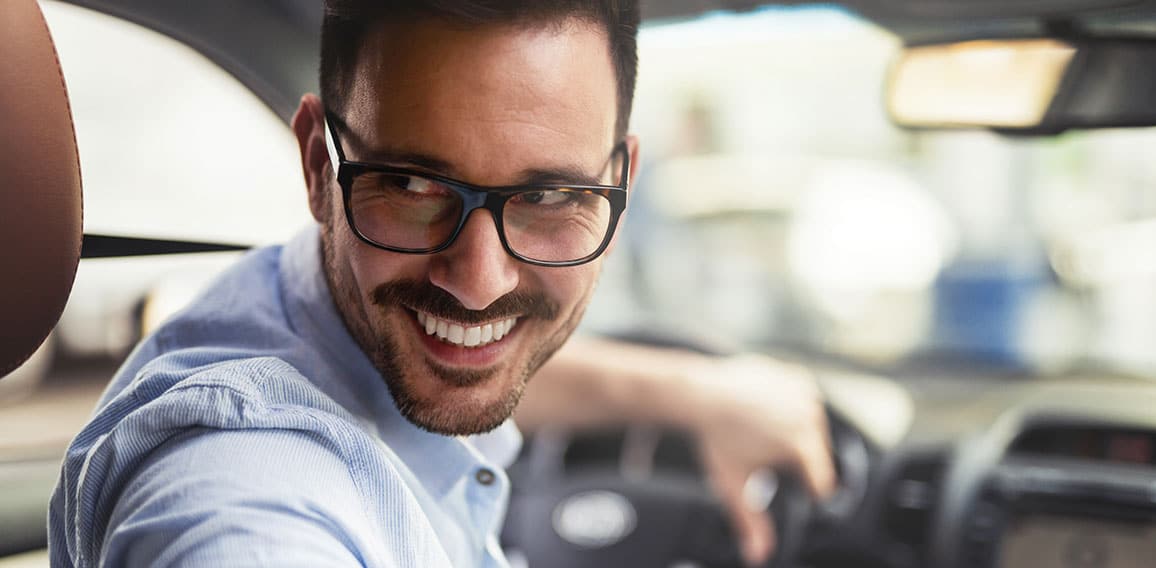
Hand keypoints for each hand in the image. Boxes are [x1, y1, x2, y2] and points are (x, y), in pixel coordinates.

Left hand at [682, 354, 836, 565]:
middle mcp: (810, 418)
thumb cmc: (716, 438)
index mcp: (801, 447)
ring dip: (795, 432)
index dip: (804, 491)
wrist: (699, 393)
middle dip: (794, 459)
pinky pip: (804, 402)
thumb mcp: (733, 484)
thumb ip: (750, 522)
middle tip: (761, 452)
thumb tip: (758, 557)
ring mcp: (806, 394)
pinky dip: (791, 407)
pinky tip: (766, 410)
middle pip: (816, 454)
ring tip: (761, 430)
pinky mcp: (798, 377)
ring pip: (812, 427)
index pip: (820, 483)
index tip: (784, 485)